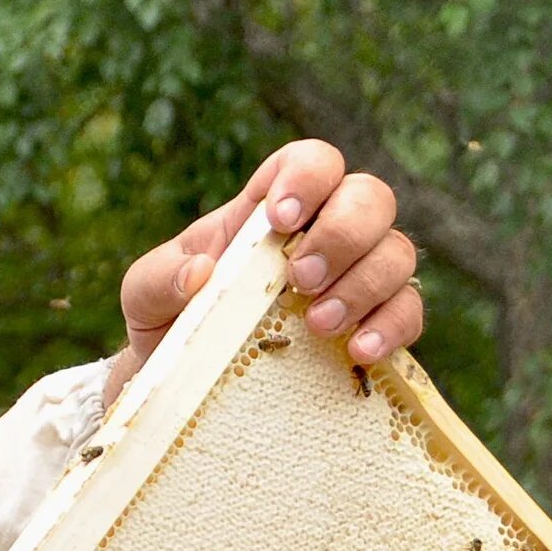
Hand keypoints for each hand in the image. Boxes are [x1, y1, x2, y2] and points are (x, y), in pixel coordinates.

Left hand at [101, 140, 421, 409]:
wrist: (180, 389)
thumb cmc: (168, 324)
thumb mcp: (143, 297)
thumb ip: (159, 277)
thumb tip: (198, 273)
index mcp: (267, 213)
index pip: (312, 161)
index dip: (308, 175)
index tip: (280, 219)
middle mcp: (321, 235)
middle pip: (371, 196)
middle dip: (343, 233)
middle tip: (301, 279)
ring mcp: (354, 278)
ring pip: (398, 251)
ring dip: (365, 283)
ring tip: (318, 324)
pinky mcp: (372, 326)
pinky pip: (409, 311)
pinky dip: (393, 326)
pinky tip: (359, 351)